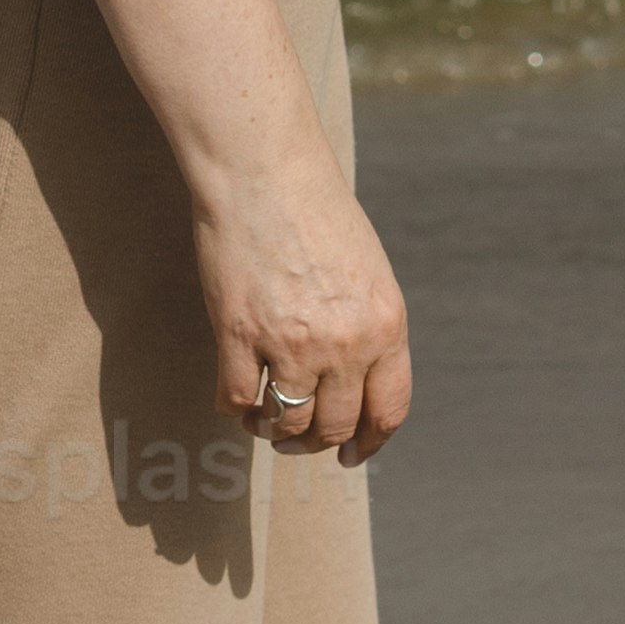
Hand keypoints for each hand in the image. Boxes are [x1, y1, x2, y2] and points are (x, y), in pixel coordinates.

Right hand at [194, 150, 412, 463]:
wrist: (265, 169)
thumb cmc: (315, 209)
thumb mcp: (367, 270)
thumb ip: (368, 325)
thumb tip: (356, 380)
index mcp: (386, 323)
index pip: (389, 410)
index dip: (370, 442)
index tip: (352, 454)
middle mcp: (346, 343)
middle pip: (336, 426)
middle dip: (316, 441)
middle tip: (296, 439)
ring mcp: (293, 343)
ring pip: (288, 424)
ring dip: (275, 430)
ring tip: (264, 419)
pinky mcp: (242, 335)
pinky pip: (238, 399)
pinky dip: (235, 408)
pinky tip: (235, 396)